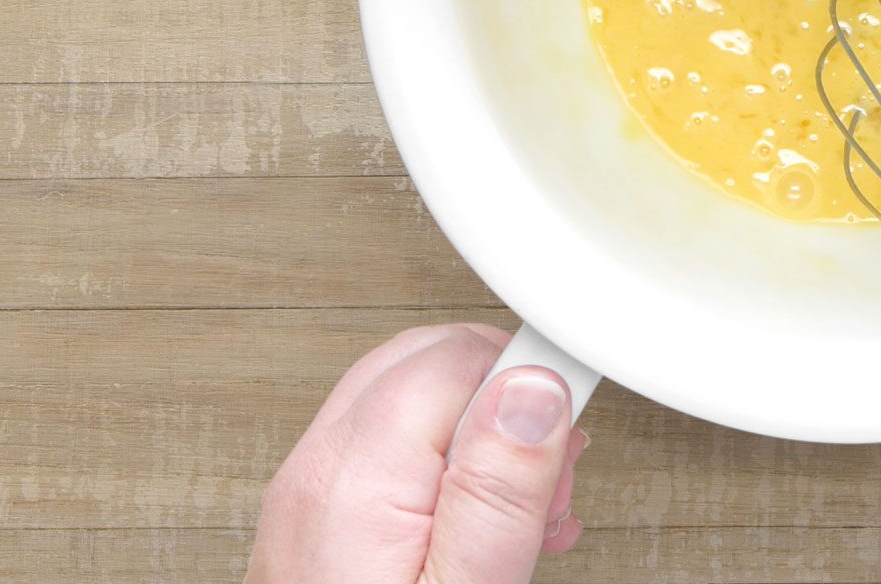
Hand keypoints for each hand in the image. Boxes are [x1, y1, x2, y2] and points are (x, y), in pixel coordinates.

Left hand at [246, 324, 587, 583]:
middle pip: (432, 362)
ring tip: (525, 509)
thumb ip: (500, 488)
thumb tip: (534, 387)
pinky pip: (390, 443)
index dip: (530, 380)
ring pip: (413, 396)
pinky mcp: (315, 512)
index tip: (571, 434)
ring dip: (482, 430)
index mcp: (356, 478)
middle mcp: (320, 468)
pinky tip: (484, 519)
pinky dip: (447, 459)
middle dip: (507, 399)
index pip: (458, 359)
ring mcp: (309, 489)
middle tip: (551, 478)